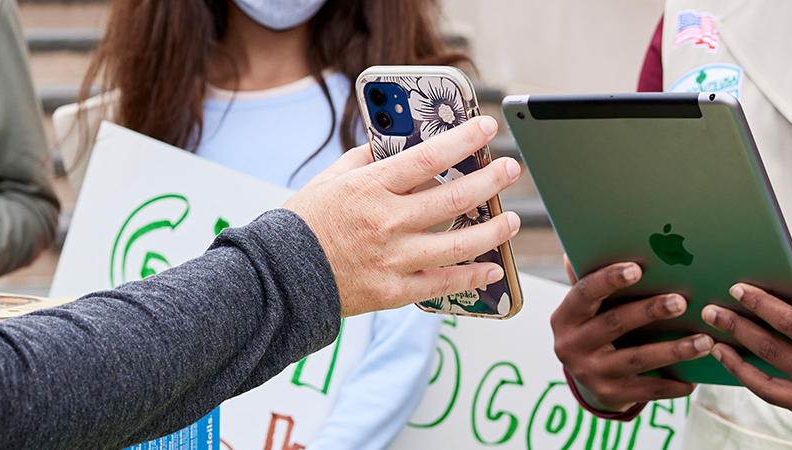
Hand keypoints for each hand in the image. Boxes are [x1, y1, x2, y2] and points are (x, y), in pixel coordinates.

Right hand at [282, 116, 521, 316]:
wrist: (278, 278)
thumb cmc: (303, 225)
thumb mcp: (330, 180)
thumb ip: (365, 161)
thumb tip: (396, 144)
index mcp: (371, 188)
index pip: (429, 156)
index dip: (464, 139)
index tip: (488, 128)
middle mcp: (387, 221)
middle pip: (455, 197)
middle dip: (492, 180)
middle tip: (512, 169)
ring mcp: (393, 259)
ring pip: (459, 243)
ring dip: (494, 231)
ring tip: (513, 220)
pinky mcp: (394, 291)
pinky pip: (442, 284)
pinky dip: (471, 278)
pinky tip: (492, 270)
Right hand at [551, 263, 711, 411]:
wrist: (587, 380)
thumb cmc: (595, 328)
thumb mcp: (586, 308)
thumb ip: (589, 281)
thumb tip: (577, 249)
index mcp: (565, 318)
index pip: (585, 293)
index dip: (610, 279)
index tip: (638, 268)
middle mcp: (571, 346)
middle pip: (615, 323)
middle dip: (650, 311)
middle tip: (681, 301)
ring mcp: (590, 373)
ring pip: (637, 359)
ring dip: (673, 350)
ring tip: (704, 341)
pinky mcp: (610, 395)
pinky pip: (646, 390)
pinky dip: (672, 385)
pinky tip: (694, 379)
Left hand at [702, 272, 791, 433]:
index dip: (762, 305)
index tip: (738, 290)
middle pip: (772, 353)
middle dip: (738, 329)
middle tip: (712, 314)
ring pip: (767, 388)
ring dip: (737, 366)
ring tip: (716, 347)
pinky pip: (783, 402)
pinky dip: (761, 384)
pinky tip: (744, 367)